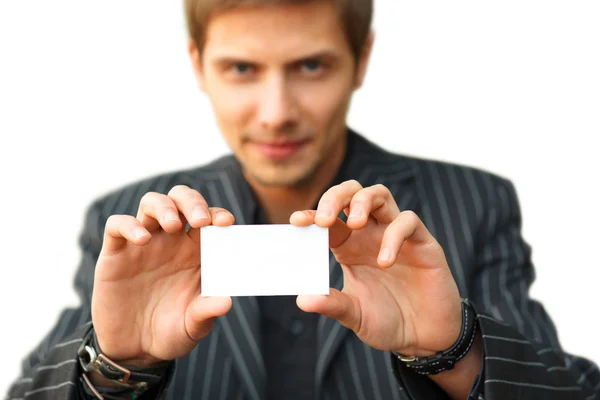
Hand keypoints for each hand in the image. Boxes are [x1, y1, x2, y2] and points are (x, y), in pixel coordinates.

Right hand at [91, 185, 233, 366]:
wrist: (135, 351)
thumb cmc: (171, 333)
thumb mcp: (193, 327)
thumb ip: (206, 311)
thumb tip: (226, 301)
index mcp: (196, 251)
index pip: (209, 219)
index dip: (218, 214)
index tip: (227, 223)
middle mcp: (171, 241)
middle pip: (181, 199)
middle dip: (193, 202)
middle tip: (201, 220)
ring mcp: (143, 245)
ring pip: (152, 203)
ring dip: (164, 206)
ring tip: (173, 225)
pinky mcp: (116, 254)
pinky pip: (117, 225)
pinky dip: (128, 225)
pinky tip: (141, 240)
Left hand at [290, 180, 461, 356]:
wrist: (425, 338)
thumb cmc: (388, 321)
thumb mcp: (354, 315)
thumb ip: (331, 304)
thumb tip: (302, 299)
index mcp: (349, 246)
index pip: (329, 219)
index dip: (311, 215)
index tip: (296, 221)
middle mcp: (371, 234)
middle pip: (352, 193)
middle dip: (335, 197)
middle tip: (324, 219)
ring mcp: (397, 235)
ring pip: (379, 195)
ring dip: (363, 201)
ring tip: (354, 224)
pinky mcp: (423, 243)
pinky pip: (408, 222)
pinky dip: (394, 235)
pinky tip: (384, 261)